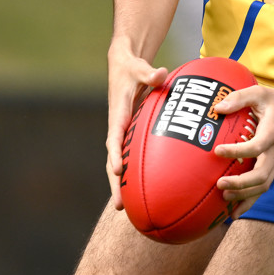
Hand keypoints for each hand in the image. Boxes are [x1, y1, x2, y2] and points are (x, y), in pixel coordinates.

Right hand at [106, 44, 167, 208]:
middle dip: (115, 183)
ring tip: (124, 209)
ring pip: (119, 162)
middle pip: (113, 159)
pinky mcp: (128, 133)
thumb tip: (160, 73)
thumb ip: (149, 73)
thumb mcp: (139, 67)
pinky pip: (129, 156)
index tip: (118, 170)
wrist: (123, 65)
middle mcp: (117, 127)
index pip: (114, 137)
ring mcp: (122, 132)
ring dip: (120, 184)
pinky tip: (141, 191)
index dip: (116, 154)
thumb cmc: (132, 67)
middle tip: (119, 206)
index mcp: (118, 113)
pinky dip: (132, 173)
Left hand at [213, 84, 273, 217]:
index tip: (217, 150)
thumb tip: (217, 109)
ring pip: (263, 186)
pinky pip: (263, 188)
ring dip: (244, 195)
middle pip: (261, 177)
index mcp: (272, 133)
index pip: (255, 147)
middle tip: (220, 184)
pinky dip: (249, 201)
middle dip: (240, 184)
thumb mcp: (259, 92)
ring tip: (223, 197)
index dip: (236, 151)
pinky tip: (234, 212)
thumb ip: (239, 98)